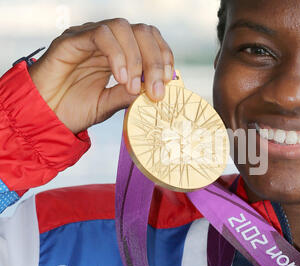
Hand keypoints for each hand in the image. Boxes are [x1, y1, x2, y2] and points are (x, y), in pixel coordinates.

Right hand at [29, 18, 173, 133]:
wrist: (43, 117)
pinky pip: (100, 34)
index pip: (149, 41)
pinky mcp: (71, 40)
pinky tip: (121, 78)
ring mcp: (88, 38)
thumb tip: (156, 88)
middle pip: (142, 31)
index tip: (169, 81)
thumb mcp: (111, 104)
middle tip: (157, 89)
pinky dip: (117, 55)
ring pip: (123, 28)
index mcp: (120, 55)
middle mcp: (107, 42)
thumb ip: (131, 94)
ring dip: (137, 58)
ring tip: (134, 86)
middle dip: (156, 59)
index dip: (164, 56)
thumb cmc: (74, 109)